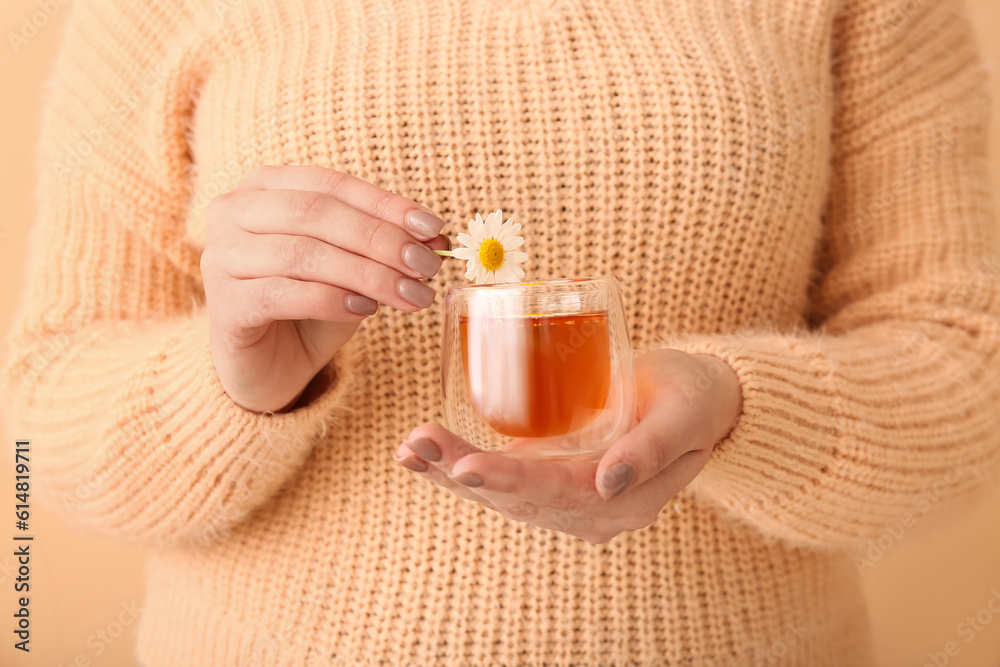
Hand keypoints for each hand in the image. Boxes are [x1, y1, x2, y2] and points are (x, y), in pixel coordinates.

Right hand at [202, 165, 448, 412]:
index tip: (433, 228)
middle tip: (425, 266)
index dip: (385, 204)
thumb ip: (383, 247)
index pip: (331, 184)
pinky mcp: (223, 304)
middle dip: (380, 239)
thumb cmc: (309, 306)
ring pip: (302, 254)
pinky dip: (329, 300)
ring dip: (366, 274)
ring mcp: (221, 257)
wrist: (266, 364)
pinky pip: (280, 294)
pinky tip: (364, 310)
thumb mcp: (352, 269)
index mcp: (265, 187)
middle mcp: (234, 212)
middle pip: (315, 214)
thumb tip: (434, 237)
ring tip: (409, 294)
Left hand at [394, 349, 742, 542]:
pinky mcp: (555, 478)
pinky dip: (462, 467)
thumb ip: (651, 448)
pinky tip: (425, 453)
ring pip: (503, 494)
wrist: (699, 399)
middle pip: (519, 498)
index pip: (558, 494)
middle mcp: (594, 510)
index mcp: (627, 499)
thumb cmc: (694, 396)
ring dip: (452, 472)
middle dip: (463, 473)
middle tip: (417, 444)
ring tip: (410, 449)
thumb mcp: (685, 414)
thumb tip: (609, 484)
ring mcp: (572, 499)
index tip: (465, 466)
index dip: (509, 481)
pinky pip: (504, 479)